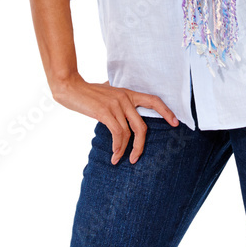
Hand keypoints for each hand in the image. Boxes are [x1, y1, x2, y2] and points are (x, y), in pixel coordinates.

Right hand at [50, 74, 178, 164]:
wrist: (70, 87)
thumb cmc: (87, 92)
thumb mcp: (106, 90)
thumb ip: (116, 95)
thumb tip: (120, 98)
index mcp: (128, 93)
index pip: (153, 100)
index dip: (166, 111)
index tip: (175, 123)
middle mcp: (125, 98)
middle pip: (142, 125)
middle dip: (141, 145)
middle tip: (136, 158)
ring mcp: (116, 104)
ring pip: (129, 133)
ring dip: (125, 150)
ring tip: (119, 159)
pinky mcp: (105, 111)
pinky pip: (117, 133)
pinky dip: (117, 147)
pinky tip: (114, 154)